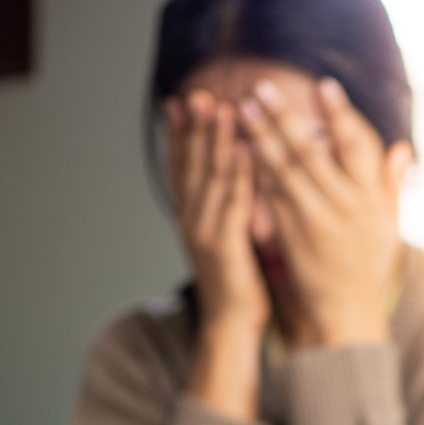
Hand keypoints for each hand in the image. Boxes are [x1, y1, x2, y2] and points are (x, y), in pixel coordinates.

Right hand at [167, 91, 267, 420]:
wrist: (231, 331)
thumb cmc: (238, 290)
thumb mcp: (229, 245)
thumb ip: (229, 215)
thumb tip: (237, 189)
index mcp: (193, 220)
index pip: (183, 169)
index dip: (179, 136)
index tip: (179, 102)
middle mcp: (193, 221)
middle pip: (190, 166)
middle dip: (192, 128)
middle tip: (194, 93)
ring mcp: (206, 233)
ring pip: (208, 178)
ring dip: (213, 140)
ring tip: (217, 106)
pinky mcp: (226, 247)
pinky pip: (233, 202)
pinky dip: (238, 173)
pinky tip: (244, 148)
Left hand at [239, 76, 409, 347]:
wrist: (347, 314)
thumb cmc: (368, 268)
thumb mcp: (389, 228)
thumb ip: (392, 186)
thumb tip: (403, 149)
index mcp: (372, 201)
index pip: (357, 149)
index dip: (341, 116)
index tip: (324, 87)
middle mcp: (345, 209)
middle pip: (311, 153)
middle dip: (285, 118)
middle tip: (262, 88)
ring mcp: (315, 223)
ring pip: (283, 171)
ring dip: (260, 136)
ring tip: (241, 108)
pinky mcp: (291, 237)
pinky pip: (269, 196)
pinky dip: (253, 170)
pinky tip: (238, 148)